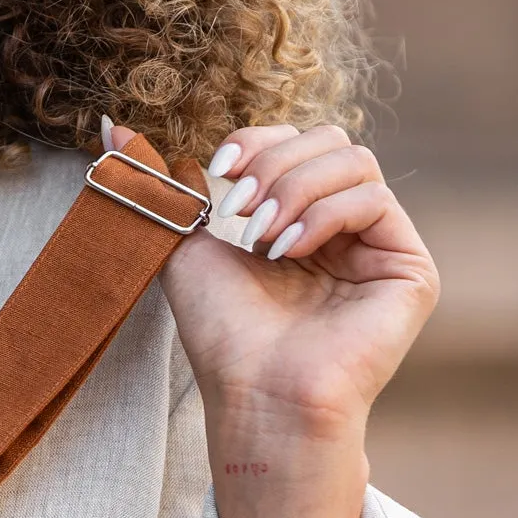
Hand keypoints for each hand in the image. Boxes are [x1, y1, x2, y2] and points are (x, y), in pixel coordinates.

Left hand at [140, 121, 439, 431]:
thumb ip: (154, 181)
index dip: (256, 141)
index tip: (218, 169)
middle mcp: (343, 224)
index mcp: (299, 212)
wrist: (255, 392)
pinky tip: (290, 249)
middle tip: (239, 210)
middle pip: (328, 138)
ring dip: (295, 187)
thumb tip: (109, 125)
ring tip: (261, 236)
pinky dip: (325, 213)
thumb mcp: (179, 239)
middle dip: (274, 162)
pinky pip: (375, 199)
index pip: (293, 139)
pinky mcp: (409, 268)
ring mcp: (379, 245)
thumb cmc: (221, 328)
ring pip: (354, 160)